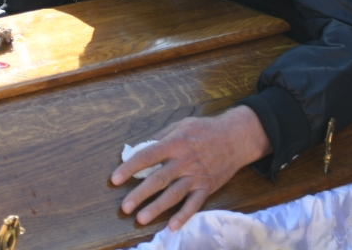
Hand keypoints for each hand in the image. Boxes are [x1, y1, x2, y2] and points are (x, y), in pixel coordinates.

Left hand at [112, 105, 270, 230]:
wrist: (236, 137)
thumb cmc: (205, 130)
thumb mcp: (181, 125)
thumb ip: (160, 138)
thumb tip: (137, 150)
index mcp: (175, 143)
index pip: (147, 156)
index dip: (130, 168)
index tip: (115, 179)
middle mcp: (184, 161)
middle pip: (158, 180)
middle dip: (139, 194)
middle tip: (124, 207)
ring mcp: (196, 176)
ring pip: (173, 195)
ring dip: (156, 208)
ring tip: (140, 219)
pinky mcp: (207, 187)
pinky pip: (194, 204)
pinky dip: (184, 216)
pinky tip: (172, 226)